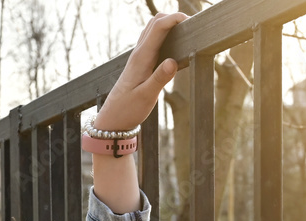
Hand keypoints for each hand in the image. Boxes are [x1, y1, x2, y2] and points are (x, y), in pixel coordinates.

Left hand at [94, 12, 187, 131]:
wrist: (113, 118)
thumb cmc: (128, 109)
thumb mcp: (146, 97)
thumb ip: (159, 79)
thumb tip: (173, 62)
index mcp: (141, 58)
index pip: (158, 28)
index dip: (174, 18)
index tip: (190, 20)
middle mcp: (139, 53)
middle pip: (155, 22)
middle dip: (173, 17)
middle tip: (192, 25)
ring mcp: (139, 57)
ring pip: (153, 29)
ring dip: (168, 24)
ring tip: (186, 31)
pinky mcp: (140, 63)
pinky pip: (152, 41)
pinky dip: (164, 35)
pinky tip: (175, 45)